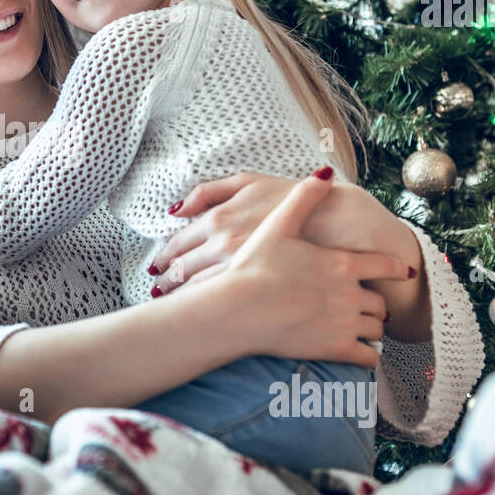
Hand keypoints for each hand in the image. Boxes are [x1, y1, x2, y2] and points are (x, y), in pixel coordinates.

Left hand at [152, 170, 397, 293]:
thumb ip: (209, 191)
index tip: (158, 268)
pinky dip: (206, 308)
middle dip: (166, 281)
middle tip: (158, 289)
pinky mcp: (257, 292)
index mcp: (218, 220)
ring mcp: (239, 271)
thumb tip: (177, 209)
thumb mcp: (249, 182)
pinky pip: (221, 303)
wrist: (337, 225)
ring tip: (173, 303)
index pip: (177, 245)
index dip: (164, 258)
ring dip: (180, 297)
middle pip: (182, 270)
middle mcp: (222, 246)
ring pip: (197, 290)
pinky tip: (203, 313)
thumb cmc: (290, 199)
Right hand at [193, 172, 411, 367]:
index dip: (395, 267)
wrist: (237, 309)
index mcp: (342, 263)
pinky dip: (368, 355)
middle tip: (370, 306)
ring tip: (363, 329)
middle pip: (380, 302)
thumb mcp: (277, 225)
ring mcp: (344, 323)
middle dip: (377, 304)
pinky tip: (360, 352)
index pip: (384, 265)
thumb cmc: (253, 267)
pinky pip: (368, 356)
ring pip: (376, 329)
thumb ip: (303, 197)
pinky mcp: (335, 349)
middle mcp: (350, 293)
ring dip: (372, 328)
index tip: (403, 271)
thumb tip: (324, 172)